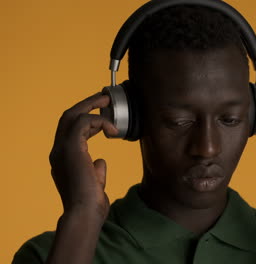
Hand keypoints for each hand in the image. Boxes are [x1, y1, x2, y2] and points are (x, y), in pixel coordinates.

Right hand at [49, 92, 117, 221]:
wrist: (84, 212)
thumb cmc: (90, 202)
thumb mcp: (94, 181)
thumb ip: (96, 169)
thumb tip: (100, 162)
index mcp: (62, 158)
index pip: (69, 130)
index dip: (86, 119)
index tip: (102, 116)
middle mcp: (58, 151)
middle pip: (67, 117)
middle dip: (86, 104)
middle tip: (103, 97)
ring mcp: (61, 149)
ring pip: (72, 116)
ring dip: (91, 106)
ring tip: (107, 101)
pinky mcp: (71, 148)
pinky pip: (83, 123)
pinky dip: (99, 121)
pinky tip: (112, 129)